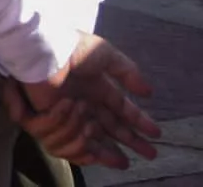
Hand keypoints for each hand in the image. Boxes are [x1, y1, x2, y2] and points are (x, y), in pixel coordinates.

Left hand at [10, 34, 158, 168]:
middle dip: (131, 141)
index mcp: (97, 88)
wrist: (46, 49)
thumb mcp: (106, 55)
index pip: (121, 110)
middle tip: (150, 154)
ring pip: (89, 137)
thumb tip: (149, 93)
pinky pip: (64, 138)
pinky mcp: (49, 118)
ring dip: (101, 143)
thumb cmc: (73, 48)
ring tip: (110, 146)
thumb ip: (128, 72)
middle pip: (111, 128)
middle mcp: (85, 102)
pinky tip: (82, 126)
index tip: (156, 134)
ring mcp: (67, 111)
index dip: (139, 123)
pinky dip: (74, 135)